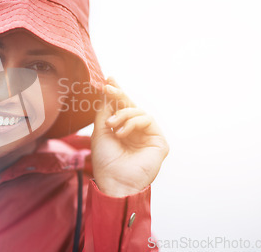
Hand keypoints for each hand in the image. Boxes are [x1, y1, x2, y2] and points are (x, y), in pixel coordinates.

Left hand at [91, 77, 168, 196]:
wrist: (114, 181)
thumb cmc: (105, 161)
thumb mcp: (100, 132)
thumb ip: (105, 112)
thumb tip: (107, 93)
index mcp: (122, 130)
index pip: (121, 108)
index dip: (117, 93)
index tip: (109, 80)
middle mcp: (136, 132)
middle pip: (131, 106)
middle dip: (119, 94)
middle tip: (109, 87)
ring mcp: (148, 136)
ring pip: (139, 111)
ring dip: (123, 114)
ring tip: (111, 125)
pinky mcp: (159, 141)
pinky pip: (147, 119)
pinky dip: (132, 122)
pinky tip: (121, 133)